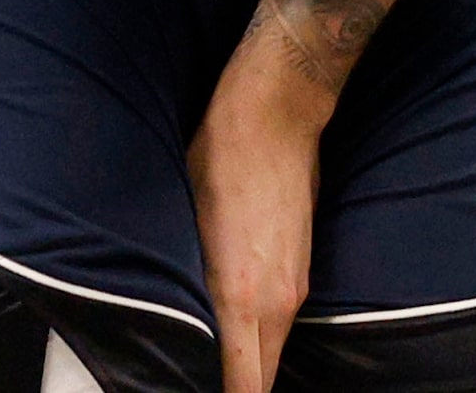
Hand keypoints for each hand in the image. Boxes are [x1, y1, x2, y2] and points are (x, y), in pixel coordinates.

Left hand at [189, 61, 321, 392]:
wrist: (278, 110)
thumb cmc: (221, 155)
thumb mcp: (185, 220)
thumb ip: (187, 282)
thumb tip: (174, 317)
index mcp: (240, 297)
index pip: (242, 386)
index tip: (191, 391)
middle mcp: (276, 302)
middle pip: (261, 381)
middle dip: (237, 391)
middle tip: (196, 383)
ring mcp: (295, 286)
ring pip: (272, 355)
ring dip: (249, 370)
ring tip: (213, 372)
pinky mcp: (302, 269)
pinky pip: (280, 325)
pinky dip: (261, 342)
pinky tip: (237, 336)